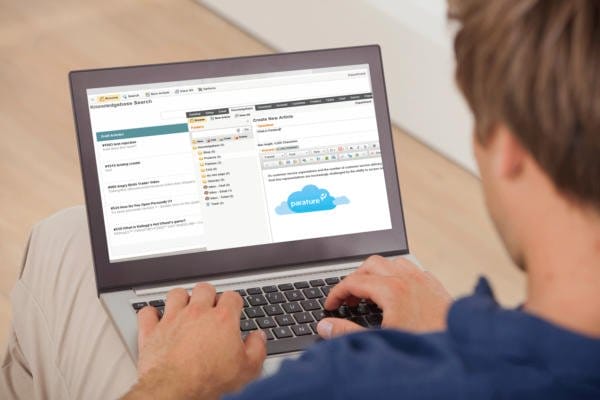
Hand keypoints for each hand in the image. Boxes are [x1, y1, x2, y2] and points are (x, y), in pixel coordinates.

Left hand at [122, 283, 266, 399]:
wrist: (175, 390)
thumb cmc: (208, 380)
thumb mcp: (247, 369)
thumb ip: (257, 349)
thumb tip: (259, 338)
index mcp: (222, 319)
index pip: (232, 296)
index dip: (234, 302)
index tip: (234, 309)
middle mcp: (197, 313)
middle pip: (204, 288)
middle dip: (208, 295)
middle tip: (210, 306)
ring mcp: (172, 319)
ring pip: (176, 294)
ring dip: (181, 299)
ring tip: (185, 307)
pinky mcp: (152, 331)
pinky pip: (148, 312)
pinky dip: (151, 314)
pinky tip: (156, 319)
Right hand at [317, 256, 451, 337]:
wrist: (461, 350)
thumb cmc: (425, 344)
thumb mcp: (380, 339)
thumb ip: (348, 332)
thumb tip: (326, 326)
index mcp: (391, 290)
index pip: (353, 282)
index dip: (336, 293)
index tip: (330, 305)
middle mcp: (407, 280)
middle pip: (371, 264)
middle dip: (355, 279)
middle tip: (348, 299)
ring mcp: (423, 280)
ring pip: (392, 263)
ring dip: (377, 274)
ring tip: (370, 293)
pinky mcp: (435, 286)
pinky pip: (411, 269)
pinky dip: (397, 276)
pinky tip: (397, 292)